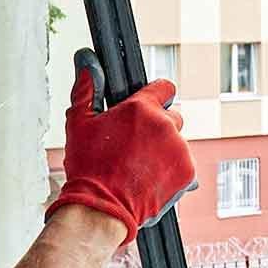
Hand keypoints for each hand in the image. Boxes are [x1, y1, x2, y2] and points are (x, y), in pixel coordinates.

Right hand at [48, 49, 194, 243]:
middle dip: (158, 127)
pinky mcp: (187, 173)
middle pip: (172, 117)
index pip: (164, 87)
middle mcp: (166, 125)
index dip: (155, 96)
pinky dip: (172, 172)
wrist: (101, 209)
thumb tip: (86, 58)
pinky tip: (150, 180)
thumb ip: (86, 87)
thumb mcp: (79, 122)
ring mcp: (179, 150)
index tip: (146, 109)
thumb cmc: (87, 166)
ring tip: (139, 168)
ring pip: (177, 143)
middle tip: (135, 147)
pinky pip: (184, 166)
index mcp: (142, 108)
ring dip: (164, 151)